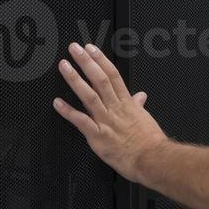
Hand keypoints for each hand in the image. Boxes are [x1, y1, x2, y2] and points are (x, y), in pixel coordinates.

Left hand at [53, 42, 166, 184]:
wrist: (151, 159)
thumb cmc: (150, 141)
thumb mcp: (145, 118)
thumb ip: (138, 105)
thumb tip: (140, 95)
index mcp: (126, 103)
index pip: (112, 75)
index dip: (100, 60)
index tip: (90, 48)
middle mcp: (114, 108)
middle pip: (99, 80)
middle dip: (86, 62)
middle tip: (74, 49)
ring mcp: (106, 121)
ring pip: (89, 95)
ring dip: (75, 79)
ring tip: (64, 66)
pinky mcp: (98, 136)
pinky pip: (81, 121)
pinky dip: (68, 112)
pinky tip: (57, 103)